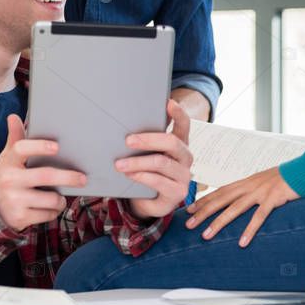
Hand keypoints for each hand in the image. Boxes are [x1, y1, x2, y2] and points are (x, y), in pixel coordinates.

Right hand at [0, 114, 86, 232]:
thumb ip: (15, 137)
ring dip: (61, 199)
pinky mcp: (20, 216)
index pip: (21, 149)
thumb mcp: (10, 157)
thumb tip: (13, 116)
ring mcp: (14, 199)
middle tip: (83, 178)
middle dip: (68, 177)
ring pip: (50, 198)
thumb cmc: (12, 175)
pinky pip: (47, 214)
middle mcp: (9, 179)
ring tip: (61, 196)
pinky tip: (51, 207)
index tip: (57, 146)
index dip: (39, 147)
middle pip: (45, 176)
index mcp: (8, 161)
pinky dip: (54, 211)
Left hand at [117, 99, 192, 218]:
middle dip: (148, 139)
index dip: (178, 113)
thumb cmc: (147, 172)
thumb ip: (144, 141)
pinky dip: (141, 176)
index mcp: (179, 143)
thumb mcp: (146, 154)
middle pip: (171, 142)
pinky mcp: (177, 192)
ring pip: (161, 162)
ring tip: (119, 164)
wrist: (148, 202)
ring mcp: (183, 176)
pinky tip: (129, 175)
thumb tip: (125, 124)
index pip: (184, 124)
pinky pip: (158, 181)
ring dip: (137, 162)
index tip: (168, 102)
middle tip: (128, 140)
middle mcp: (185, 158)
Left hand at [185, 167, 299, 246]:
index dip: (203, 200)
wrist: (302, 170)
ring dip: (218, 223)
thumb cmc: (282, 179)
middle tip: (188, 224)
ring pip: (234, 209)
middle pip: (221, 199)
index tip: (189, 209)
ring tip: (206, 235)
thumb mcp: (261, 183)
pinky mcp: (273, 199)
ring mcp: (260, 192)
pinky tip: (242, 242)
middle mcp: (248, 186)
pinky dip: (249, 230)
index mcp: (244, 183)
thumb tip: (236, 200)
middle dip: (203, 212)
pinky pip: (259, 217)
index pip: (219, 191)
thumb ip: (248, 191)